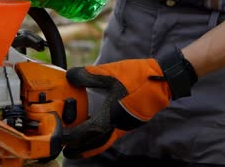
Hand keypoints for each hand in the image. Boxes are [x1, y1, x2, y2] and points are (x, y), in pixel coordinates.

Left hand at [63, 48, 197, 158]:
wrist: (164, 80)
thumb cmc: (138, 77)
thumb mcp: (110, 73)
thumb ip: (88, 74)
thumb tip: (70, 76)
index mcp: (111, 116)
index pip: (86, 133)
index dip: (71, 138)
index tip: (60, 140)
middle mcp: (118, 125)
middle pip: (95, 144)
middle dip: (80, 150)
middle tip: (67, 151)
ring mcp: (125, 125)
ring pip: (104, 141)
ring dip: (90, 145)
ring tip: (78, 145)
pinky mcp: (130, 122)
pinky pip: (111, 134)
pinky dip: (100, 137)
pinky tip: (95, 130)